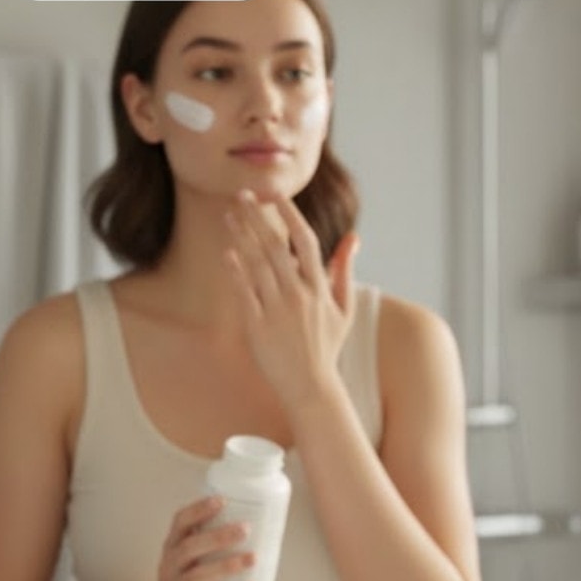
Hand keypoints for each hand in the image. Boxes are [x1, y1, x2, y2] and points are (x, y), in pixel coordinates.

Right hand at [140, 496, 256, 580]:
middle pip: (188, 548)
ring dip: (226, 566)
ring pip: (196, 577)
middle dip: (217, 537)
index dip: (198, 510)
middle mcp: (170, 567)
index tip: (222, 500)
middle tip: (246, 529)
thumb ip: (211, 540)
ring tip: (252, 558)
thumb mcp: (189, 558)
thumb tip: (260, 518)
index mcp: (173, 547)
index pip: (179, 523)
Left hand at [224, 189, 359, 410]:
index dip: (289, 214)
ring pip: (256, 264)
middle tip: (241, 195)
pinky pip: (244, 292)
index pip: (305, 240)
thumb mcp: (344, 307)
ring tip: (229, 215)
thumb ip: (345, 270)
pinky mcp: (257, 326)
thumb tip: (353, 238)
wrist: (310, 385)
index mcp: (320, 288)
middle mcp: (299, 295)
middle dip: (256, 217)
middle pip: (274, 246)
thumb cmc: (328, 345)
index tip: (276, 196)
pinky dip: (235, 270)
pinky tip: (227, 253)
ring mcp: (277, 310)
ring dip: (241, 236)